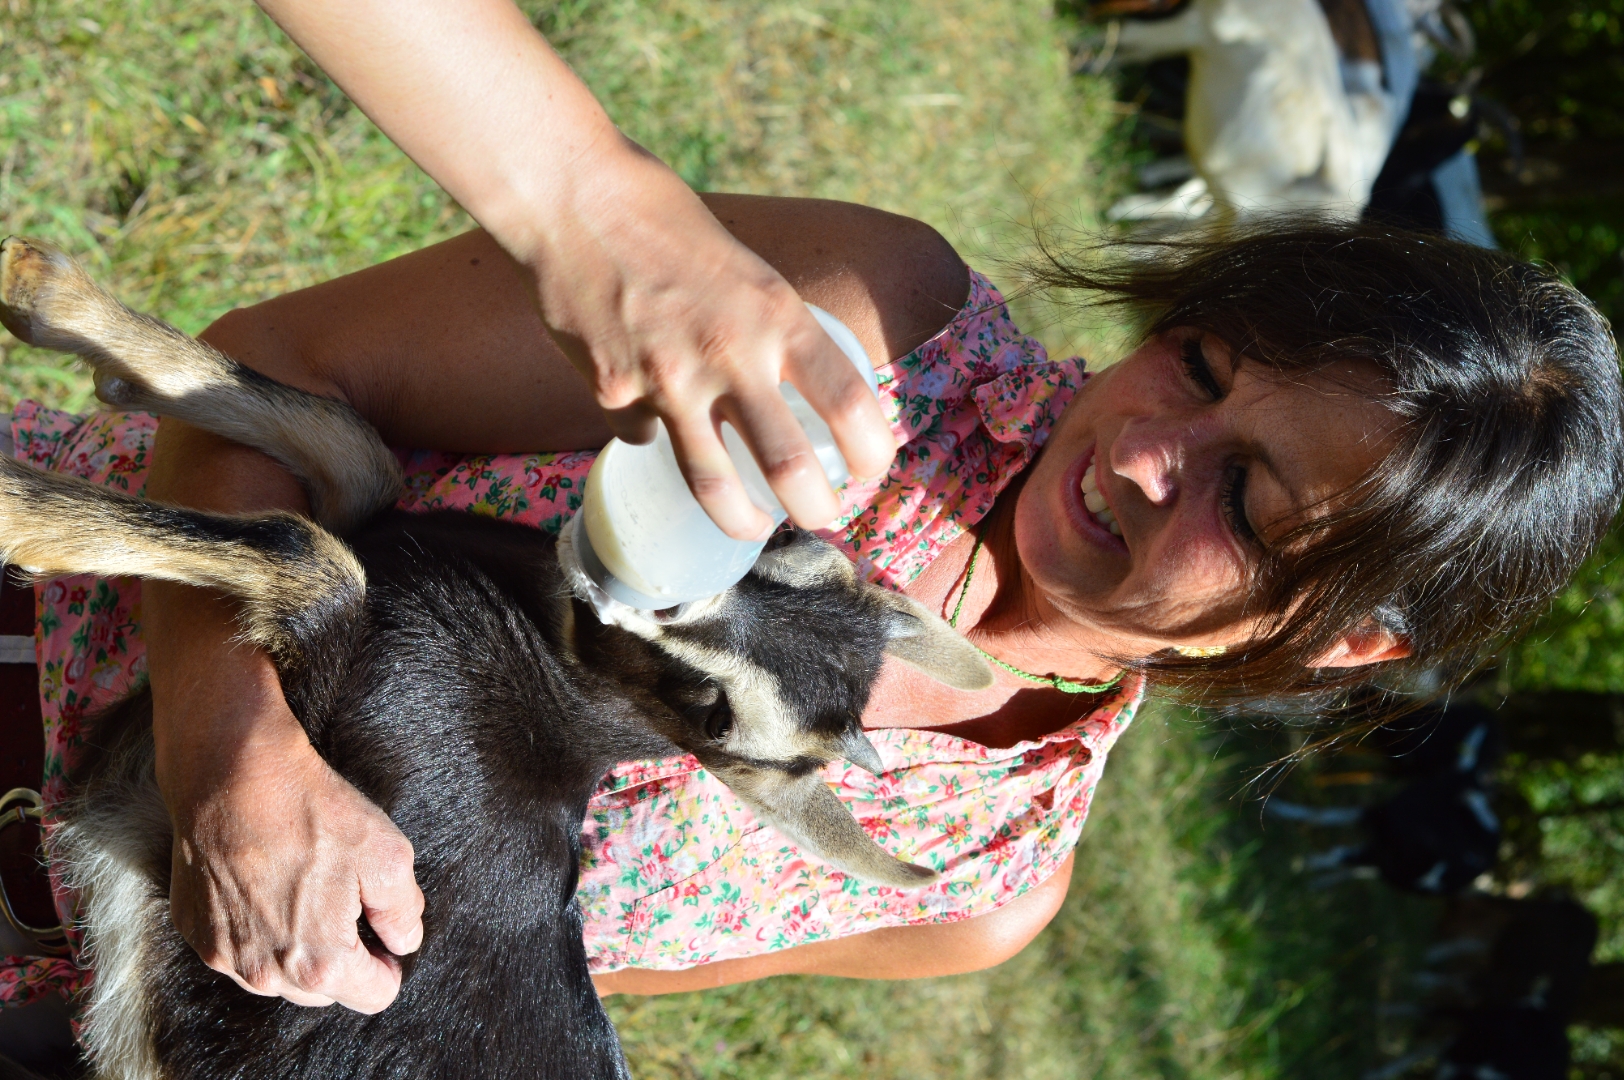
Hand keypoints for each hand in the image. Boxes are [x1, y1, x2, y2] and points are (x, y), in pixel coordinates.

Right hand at [147, 580, 423, 1013]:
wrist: (231, 774)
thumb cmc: (312, 812)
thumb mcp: (388, 855)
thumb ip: (404, 912)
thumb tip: (404, 942)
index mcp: (319, 965)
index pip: (374, 996)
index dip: (389, 963)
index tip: (384, 932)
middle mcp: (265, 976)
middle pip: (325, 992)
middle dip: (343, 958)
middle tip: (347, 902)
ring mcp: (223, 956)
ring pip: (280, 975)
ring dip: (298, 947)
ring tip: (306, 887)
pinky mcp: (195, 930)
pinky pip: (240, 948)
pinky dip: (258, 928)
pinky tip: (267, 882)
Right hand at [518, 140, 895, 537]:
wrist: (574, 199)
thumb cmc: (668, 226)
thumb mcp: (748, 272)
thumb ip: (768, 336)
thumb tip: (778, 400)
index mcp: (776, 315)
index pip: (848, 402)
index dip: (872, 451)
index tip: (871, 469)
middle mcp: (729, 353)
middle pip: (788, 467)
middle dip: (815, 509)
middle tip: (820, 516)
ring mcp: (667, 379)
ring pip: (713, 484)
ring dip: (741, 521)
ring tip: (752, 529)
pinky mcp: (613, 393)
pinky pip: (641, 433)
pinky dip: (650, 430)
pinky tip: (645, 408)